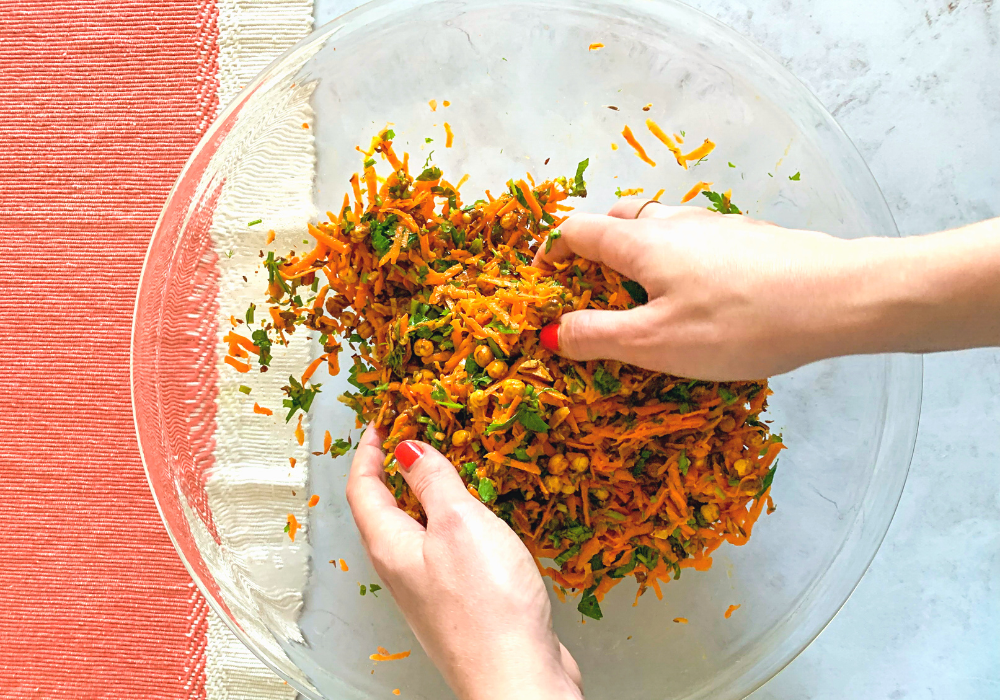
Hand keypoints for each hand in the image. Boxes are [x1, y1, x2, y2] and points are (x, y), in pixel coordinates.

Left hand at [346, 425, 583, 699]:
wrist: (518, 676)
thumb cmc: (487, 603)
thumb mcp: (458, 522)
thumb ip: (433, 481)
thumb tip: (407, 448)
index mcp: (391, 546)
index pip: (363, 489)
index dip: (369, 452)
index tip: (380, 424)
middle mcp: (402, 570)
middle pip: (383, 511)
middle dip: (393, 472)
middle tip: (411, 439)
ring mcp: (429, 590)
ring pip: (415, 533)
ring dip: (424, 498)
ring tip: (445, 472)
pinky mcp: (459, 604)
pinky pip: (444, 552)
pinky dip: (451, 525)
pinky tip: (477, 523)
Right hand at [533, 199, 876, 379]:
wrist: (839, 298)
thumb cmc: (739, 323)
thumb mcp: (655, 342)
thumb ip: (597, 336)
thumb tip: (552, 333)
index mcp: (642, 241)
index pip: (578, 228)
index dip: (551, 250)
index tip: (541, 278)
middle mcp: (676, 222)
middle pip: (619, 216)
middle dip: (592, 243)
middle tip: (588, 283)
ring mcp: (718, 226)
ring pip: (660, 225)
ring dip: (635, 249)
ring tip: (640, 292)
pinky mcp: (751, 240)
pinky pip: (695, 240)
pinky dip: (675, 258)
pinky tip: (699, 294)